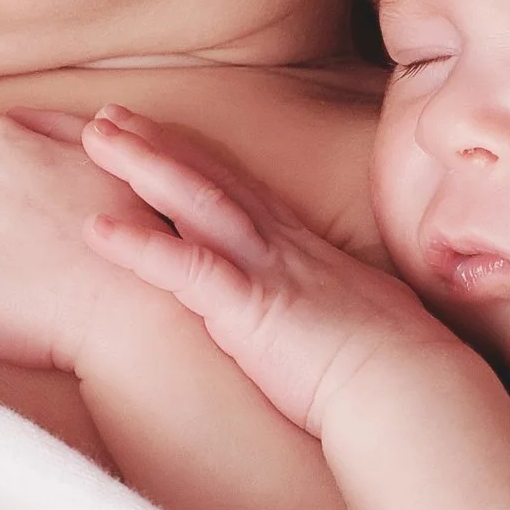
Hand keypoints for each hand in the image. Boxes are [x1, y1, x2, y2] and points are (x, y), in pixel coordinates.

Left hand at [80, 107, 451, 434]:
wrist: (414, 394)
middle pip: (212, 181)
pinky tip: (95, 230)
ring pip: (197, 203)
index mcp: (304, 255)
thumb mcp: (364, 320)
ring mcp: (267, 273)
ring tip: (97, 136)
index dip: (197, 160)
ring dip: (144, 166)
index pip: (241, 193)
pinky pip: (187, 271)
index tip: (155, 134)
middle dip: (158, 143)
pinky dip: (140, 247)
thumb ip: (333, 306)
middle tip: (108, 115)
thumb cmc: (397, 373)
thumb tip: (330, 312)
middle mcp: (282, 250)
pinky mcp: (253, 310)